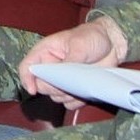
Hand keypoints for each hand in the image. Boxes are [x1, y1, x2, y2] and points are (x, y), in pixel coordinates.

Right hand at [18, 16, 134, 103]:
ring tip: (81, 83)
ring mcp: (63, 80)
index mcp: (45, 52)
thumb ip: (69, 61)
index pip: (27, 67)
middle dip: (53, 88)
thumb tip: (62, 76)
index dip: (27, 79)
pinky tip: (85, 91)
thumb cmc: (92, 36)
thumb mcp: (79, 44)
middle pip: (41, 86)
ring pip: (55, 97)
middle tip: (68, 82)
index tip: (33, 90)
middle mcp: (51, 68)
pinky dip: (76, 101)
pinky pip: (70, 103)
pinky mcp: (74, 90)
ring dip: (66, 95)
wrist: (112, 43)